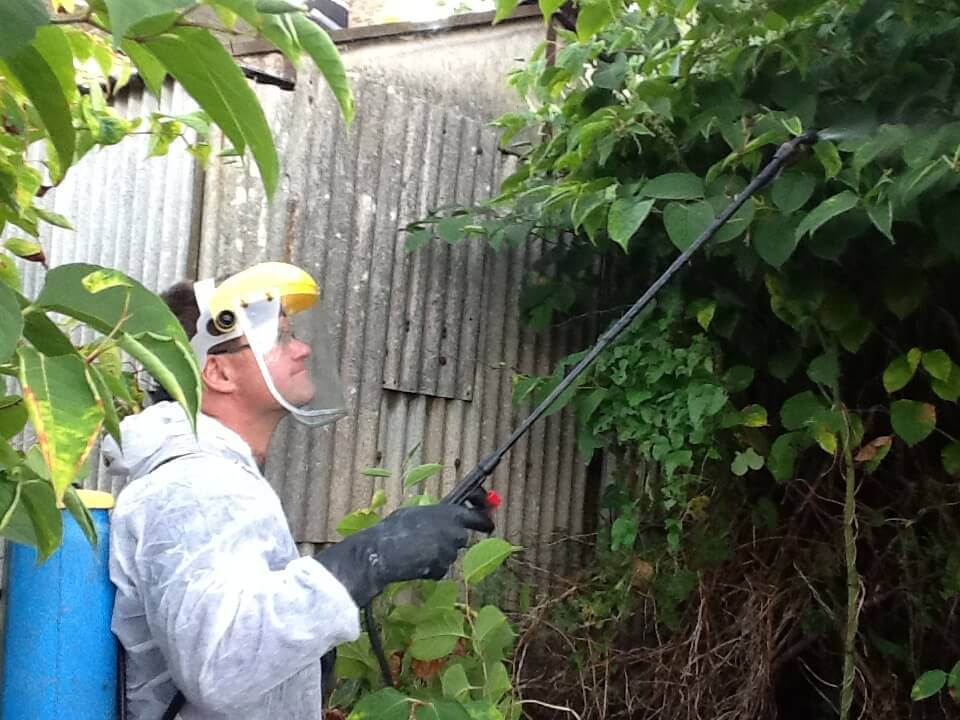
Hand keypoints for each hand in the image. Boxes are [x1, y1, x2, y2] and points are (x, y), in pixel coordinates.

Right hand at [314, 500, 493, 606]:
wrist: (382, 552)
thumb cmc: (394, 528)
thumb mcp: (416, 513)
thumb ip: (436, 516)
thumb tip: (444, 518)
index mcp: (449, 513)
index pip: (478, 515)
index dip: (485, 517)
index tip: (488, 522)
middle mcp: (454, 532)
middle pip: (463, 536)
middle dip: (453, 538)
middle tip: (441, 541)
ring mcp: (449, 551)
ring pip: (449, 552)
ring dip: (438, 552)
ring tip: (416, 548)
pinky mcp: (441, 569)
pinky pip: (440, 568)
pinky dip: (431, 567)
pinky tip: (414, 561)